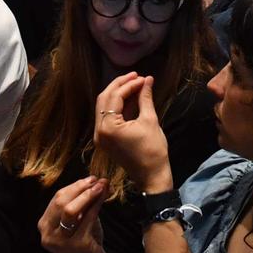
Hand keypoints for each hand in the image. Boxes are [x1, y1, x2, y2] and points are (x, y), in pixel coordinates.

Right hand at [38, 175, 112, 252]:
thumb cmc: (85, 243)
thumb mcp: (80, 222)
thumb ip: (84, 204)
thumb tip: (96, 181)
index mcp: (44, 226)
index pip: (56, 199)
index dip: (74, 186)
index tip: (90, 178)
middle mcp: (47, 234)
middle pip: (61, 202)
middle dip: (80, 188)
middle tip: (97, 180)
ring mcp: (60, 242)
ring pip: (71, 210)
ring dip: (88, 195)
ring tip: (102, 186)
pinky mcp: (76, 245)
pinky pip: (86, 219)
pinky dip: (96, 205)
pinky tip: (104, 197)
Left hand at [93, 74, 171, 189]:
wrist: (152, 176)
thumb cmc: (153, 150)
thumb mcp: (150, 120)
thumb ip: (145, 98)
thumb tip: (147, 79)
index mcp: (108, 127)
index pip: (115, 97)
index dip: (129, 85)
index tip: (143, 78)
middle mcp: (99, 131)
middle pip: (104, 99)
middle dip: (120, 85)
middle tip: (136, 76)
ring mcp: (100, 136)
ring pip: (104, 106)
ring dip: (118, 94)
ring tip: (134, 84)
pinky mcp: (104, 139)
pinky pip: (107, 116)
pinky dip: (117, 105)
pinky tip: (130, 97)